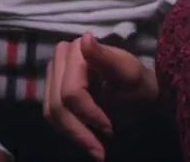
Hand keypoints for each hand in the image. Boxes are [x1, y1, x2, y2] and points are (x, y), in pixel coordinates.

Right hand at [42, 33, 157, 161]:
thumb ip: (106, 58)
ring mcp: (52, 75)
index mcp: (77, 50)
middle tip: (100, 150)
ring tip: (96, 149)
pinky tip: (86, 139)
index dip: (88, 114)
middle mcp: (58, 59)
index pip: (71, 92)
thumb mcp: (129, 73)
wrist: (139, 92)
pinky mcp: (51, 90)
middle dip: (79, 130)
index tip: (109, 130)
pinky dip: (68, 131)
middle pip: (58, 104)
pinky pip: (51, 116)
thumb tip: (85, 38)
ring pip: (51, 113)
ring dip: (73, 135)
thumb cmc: (138, 83)